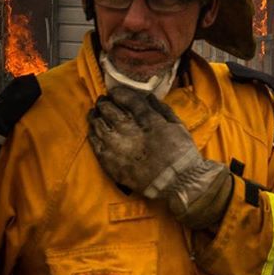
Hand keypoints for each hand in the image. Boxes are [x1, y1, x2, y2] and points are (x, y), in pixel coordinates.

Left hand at [87, 87, 231, 228]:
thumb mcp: (178, 126)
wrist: (176, 182)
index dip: (119, 93)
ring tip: (95, 111)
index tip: (115, 92)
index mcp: (146, 119)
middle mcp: (128, 129)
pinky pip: (94, 141)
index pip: (127, 99)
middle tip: (104, 100)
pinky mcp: (108, 160)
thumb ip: (162, 109)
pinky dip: (92, 131)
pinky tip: (93, 128)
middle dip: (105, 102)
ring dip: (95, 114)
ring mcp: (115, 145)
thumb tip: (148, 97)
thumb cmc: (181, 153)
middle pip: (109, 109)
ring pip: (98, 123)